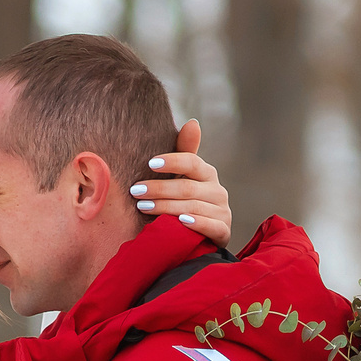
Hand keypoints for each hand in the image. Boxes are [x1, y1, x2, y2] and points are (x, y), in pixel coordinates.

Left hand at [133, 120, 233, 244]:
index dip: (172, 162)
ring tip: (143, 207)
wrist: (200, 237)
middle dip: (159, 189)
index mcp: (207, 174)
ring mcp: (222, 212)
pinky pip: (212, 227)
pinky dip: (196, 224)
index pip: (192, 162)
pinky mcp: (224, 232)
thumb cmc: (184, 202)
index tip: (150, 163)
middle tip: (135, 191)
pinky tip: (179, 222)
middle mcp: (218, 191)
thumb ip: (183, 152)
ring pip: (194, 208)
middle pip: (187, 187)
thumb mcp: (182, 178)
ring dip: (167, 207)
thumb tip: (193, 122)